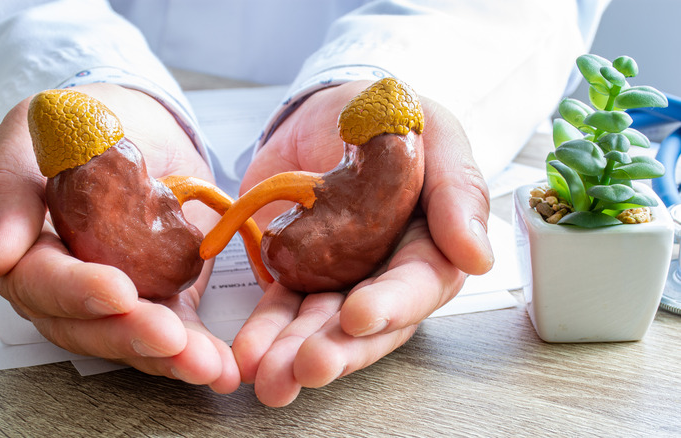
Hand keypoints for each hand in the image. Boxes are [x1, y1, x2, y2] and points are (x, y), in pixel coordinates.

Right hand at [0, 83, 238, 392]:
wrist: (133, 122)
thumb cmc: (73, 126)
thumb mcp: (30, 142)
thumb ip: (6, 197)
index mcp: (26, 254)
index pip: (43, 283)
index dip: (78, 291)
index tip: (117, 291)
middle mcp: (67, 289)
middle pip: (89, 326)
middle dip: (131, 336)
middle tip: (170, 338)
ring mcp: (117, 298)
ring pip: (133, 339)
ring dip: (169, 357)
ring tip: (207, 366)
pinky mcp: (161, 298)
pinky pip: (175, 330)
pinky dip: (197, 349)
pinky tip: (221, 366)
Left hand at [232, 80, 493, 405]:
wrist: (331, 109)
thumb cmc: (393, 118)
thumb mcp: (435, 134)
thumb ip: (458, 189)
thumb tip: (476, 257)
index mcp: (432, 245)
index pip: (419, 284)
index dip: (392, 304)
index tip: (358, 316)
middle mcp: (388, 274)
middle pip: (369, 325)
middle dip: (338, 349)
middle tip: (306, 367)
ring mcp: (340, 279)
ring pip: (321, 326)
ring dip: (294, 353)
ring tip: (269, 377)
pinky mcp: (298, 275)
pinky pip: (281, 307)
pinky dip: (264, 330)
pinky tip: (247, 352)